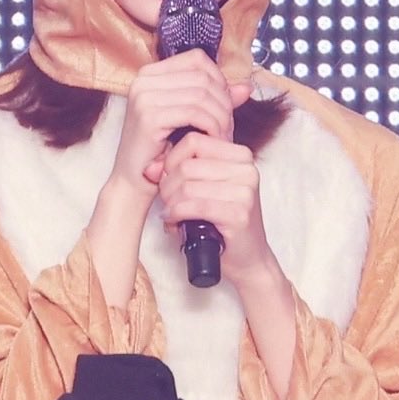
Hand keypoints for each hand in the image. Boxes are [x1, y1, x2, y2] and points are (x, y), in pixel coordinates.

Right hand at [111, 50, 251, 197]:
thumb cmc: (162, 151)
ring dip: (220, 117)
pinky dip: (211, 126)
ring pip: (201, 94)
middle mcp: (144, 80)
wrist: (134, 181)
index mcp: (151, 74)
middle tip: (228, 127)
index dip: (219, 80)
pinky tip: (214, 141)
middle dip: (223, 103)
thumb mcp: (190, 120)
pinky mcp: (149, 117)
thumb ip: (215, 101)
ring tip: (223, 136)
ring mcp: (144, 96)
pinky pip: (194, 113)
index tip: (225, 106)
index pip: (197, 59)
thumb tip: (246, 87)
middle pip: (202, 77)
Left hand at [156, 132, 275, 287]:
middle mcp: (247, 169)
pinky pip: (194, 206)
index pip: (194, 141)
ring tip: (171, 214)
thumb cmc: (223, 223)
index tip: (168, 179)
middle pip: (187, 164)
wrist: (248, 258)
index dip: (171, 160)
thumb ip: (182, 171)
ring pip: (187, 186)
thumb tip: (150, 168)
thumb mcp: (204, 188)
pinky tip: (174, 222)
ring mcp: (245, 191)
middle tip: (167, 202)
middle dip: (168, 186)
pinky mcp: (239, 214)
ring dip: (170, 203)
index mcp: (241, 156)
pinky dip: (177, 215)